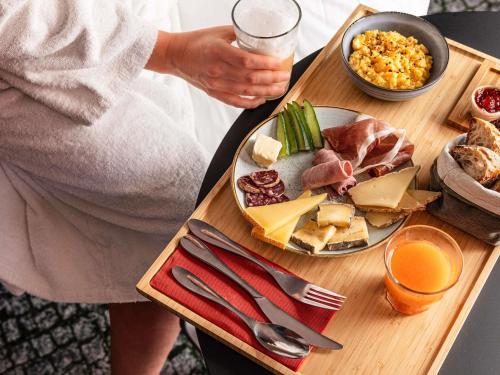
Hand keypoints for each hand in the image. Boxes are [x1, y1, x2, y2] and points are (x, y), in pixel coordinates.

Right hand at [146, 26, 290, 107]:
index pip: (247, 61)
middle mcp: (217, 71)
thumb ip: (240, 35)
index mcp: (218, 52)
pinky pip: (236, 102)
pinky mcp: (214, 93)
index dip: (266, 64)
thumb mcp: (219, 32)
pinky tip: (262, 99)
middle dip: (272, 79)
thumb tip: (261, 38)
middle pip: (251, 78)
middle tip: (285, 77)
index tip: (279, 63)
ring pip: (246, 91)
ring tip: (279, 89)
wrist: (175, 55)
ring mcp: (216, 84)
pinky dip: (251, 102)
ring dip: (266, 92)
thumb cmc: (197, 42)